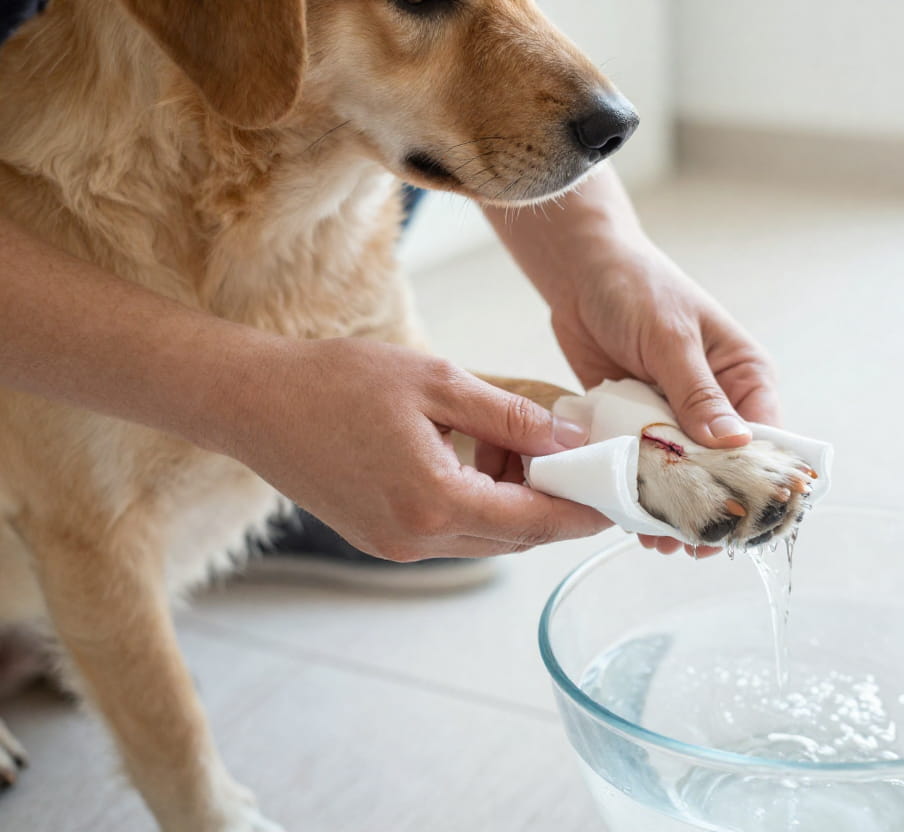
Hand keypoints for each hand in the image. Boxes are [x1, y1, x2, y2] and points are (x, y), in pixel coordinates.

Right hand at [214, 338, 610, 560]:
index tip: (614, 499)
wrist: (252, 401)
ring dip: (514, 506)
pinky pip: (450, 533)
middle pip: (514, 538)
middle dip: (553, 508)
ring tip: (523, 451)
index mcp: (436, 501)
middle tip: (579, 467)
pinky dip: (478, 506)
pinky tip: (478, 461)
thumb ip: (510, 416)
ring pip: (483, 538)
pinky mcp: (378, 540)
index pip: (534, 522)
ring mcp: (394, 546)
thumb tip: (567, 441)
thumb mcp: (438, 383)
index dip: (580, 512)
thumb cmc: (338, 381)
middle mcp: (417, 539)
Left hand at [484, 167, 780, 556]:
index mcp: (744, 377)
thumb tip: (733, 445)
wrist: (579, 272)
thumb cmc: (637, 288)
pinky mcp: (637, 423)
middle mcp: (716, 402)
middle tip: (692, 544)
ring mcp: (675, 416)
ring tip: (657, 540)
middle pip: (724, 469)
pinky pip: (644, 466)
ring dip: (672, 507)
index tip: (738, 523)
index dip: (755, 485)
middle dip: (710, 506)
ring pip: (682, 474)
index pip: (765, 441)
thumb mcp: (672, 339)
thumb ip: (697, 394)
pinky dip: (639, 490)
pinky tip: (630, 517)